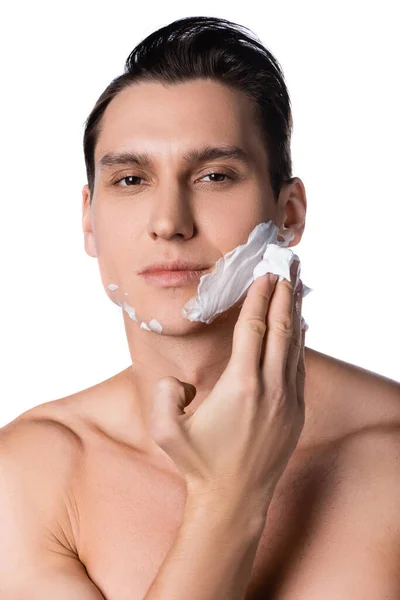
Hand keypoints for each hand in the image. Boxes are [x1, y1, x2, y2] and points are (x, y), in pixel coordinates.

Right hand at [149, 261, 305, 511]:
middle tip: (289, 266)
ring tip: (297, 287)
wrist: (234, 499)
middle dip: (284, 294)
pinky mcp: (296, 412)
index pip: (254, 328)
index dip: (259, 298)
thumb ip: (163, 395)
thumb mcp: (165, 431)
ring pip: (295, 345)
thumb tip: (176, 378)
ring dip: (296, 313)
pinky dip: (299, 342)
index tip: (265, 274)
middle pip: (282, 329)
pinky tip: (299, 327)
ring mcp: (288, 400)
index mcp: (241, 385)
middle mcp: (270, 388)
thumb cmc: (198, 463)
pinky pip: (300, 367)